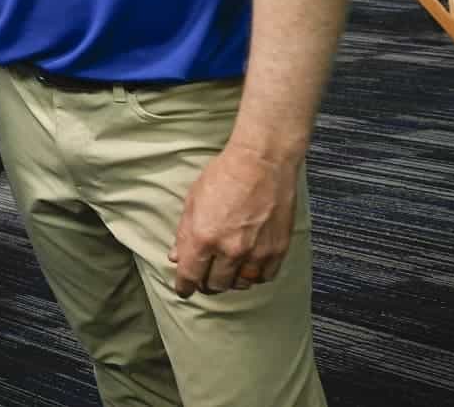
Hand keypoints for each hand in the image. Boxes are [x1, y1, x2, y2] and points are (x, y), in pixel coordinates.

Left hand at [169, 143, 298, 296]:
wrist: (261, 163)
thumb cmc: (223, 176)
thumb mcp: (193, 201)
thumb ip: (184, 233)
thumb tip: (176, 256)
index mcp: (203, 237)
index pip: (189, 276)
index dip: (184, 287)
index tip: (184, 289)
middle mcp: (229, 250)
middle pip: (215, 285)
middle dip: (206, 284)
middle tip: (204, 277)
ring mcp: (256, 252)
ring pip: (240, 285)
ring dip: (230, 281)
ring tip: (226, 270)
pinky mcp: (277, 250)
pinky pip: (264, 277)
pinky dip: (254, 276)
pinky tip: (248, 266)